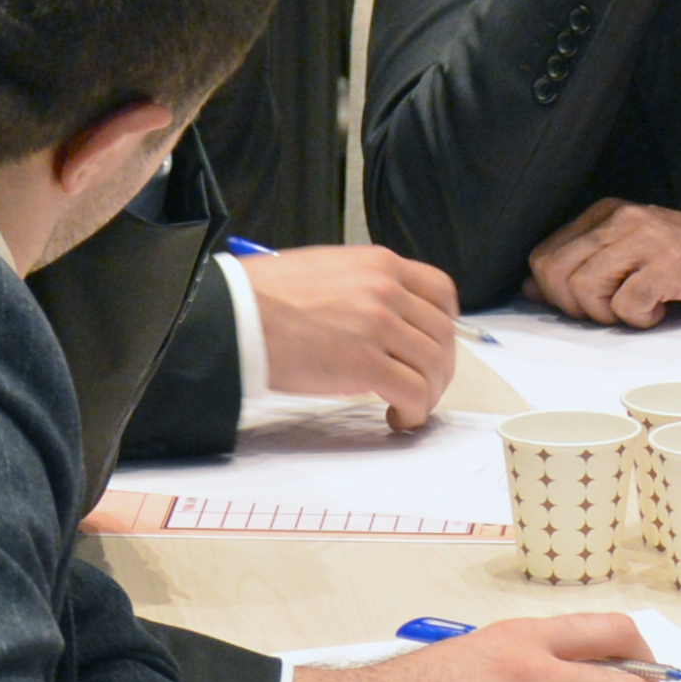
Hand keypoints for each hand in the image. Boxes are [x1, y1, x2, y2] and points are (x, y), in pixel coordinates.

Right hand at [242, 245, 458, 428]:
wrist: (236, 315)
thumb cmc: (267, 296)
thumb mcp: (328, 270)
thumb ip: (365, 287)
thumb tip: (386, 319)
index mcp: (379, 263)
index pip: (440, 290)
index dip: (445, 323)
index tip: (434, 342)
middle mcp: (386, 290)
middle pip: (442, 333)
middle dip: (439, 366)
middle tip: (424, 385)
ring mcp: (378, 326)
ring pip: (433, 365)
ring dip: (429, 393)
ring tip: (409, 406)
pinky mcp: (365, 364)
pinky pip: (412, 392)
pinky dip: (414, 411)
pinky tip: (397, 418)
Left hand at [524, 200, 680, 324]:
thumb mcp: (633, 255)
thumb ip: (584, 266)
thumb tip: (531, 287)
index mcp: (608, 213)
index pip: (543, 256)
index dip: (557, 292)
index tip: (591, 303)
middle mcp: (623, 219)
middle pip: (555, 274)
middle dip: (578, 307)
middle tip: (615, 310)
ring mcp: (647, 240)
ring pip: (583, 288)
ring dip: (608, 314)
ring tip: (640, 307)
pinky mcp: (670, 265)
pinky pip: (626, 305)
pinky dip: (640, 319)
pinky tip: (662, 309)